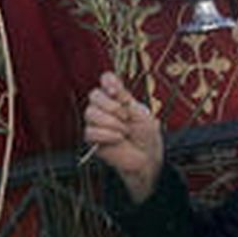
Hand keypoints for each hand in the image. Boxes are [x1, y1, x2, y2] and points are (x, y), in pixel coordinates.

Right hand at [83, 72, 162, 201]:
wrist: (147, 156)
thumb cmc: (146, 134)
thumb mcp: (140, 112)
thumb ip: (124, 97)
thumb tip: (110, 82)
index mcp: (117, 97)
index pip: (106, 79)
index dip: (108, 82)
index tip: (116, 90)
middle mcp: (104, 107)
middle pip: (94, 95)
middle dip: (112, 106)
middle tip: (126, 117)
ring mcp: (97, 122)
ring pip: (90, 113)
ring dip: (111, 123)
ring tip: (124, 131)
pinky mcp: (92, 138)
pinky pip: (91, 131)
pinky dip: (107, 135)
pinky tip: (118, 139)